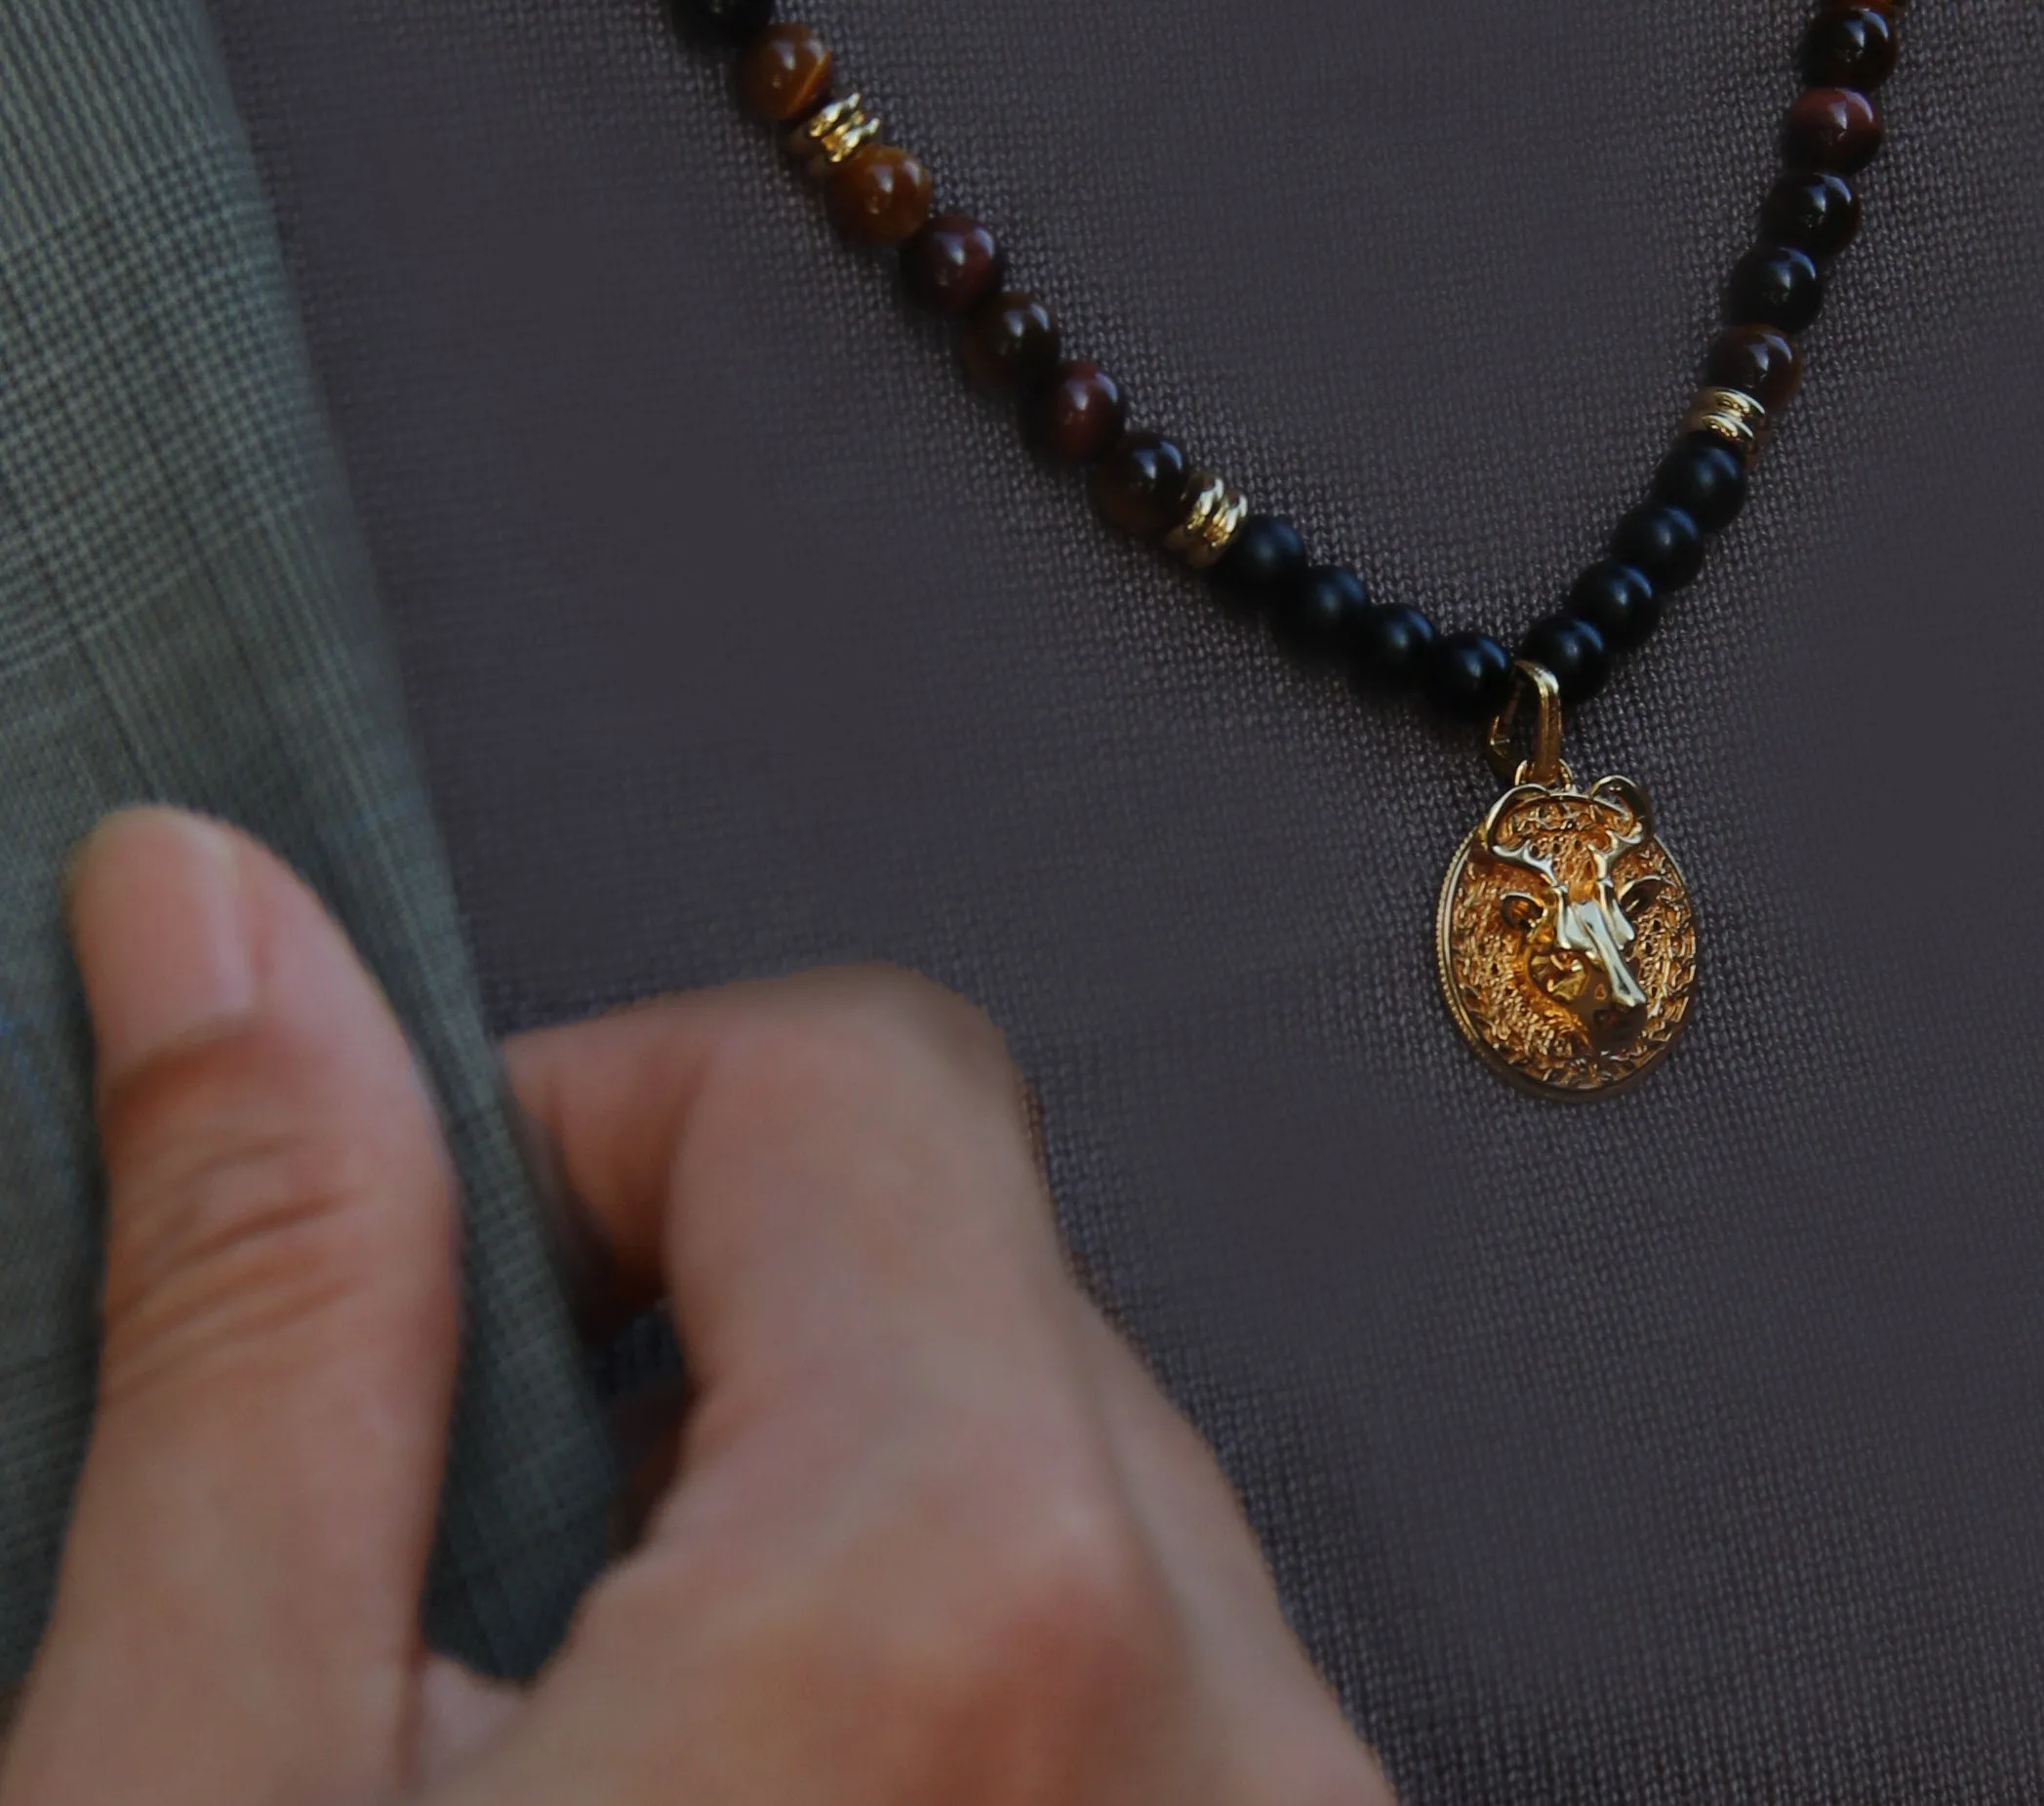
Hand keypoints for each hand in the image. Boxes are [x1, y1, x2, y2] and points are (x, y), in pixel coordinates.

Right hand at [0, 810, 1389, 1805]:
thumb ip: (262, 1321)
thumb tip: (217, 927)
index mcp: (966, 1602)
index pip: (854, 1070)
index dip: (594, 1125)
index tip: (434, 1288)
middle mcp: (1223, 1722)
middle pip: (981, 1268)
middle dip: (718, 1347)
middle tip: (482, 1597)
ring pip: (1067, 1480)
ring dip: (836, 1540)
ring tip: (609, 1777)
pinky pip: (1153, 1677)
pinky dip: (963, 1696)